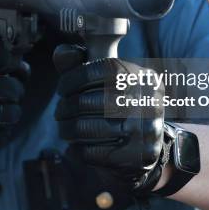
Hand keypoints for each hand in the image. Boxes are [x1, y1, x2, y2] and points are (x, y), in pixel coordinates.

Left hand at [53, 45, 164, 194]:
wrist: (148, 148)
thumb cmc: (120, 106)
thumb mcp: (107, 81)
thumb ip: (81, 64)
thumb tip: (61, 53)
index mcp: (143, 77)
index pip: (101, 69)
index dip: (73, 78)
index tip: (62, 89)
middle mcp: (149, 100)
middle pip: (88, 101)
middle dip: (65, 107)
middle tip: (59, 112)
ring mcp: (146, 130)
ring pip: (85, 128)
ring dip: (67, 129)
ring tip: (64, 128)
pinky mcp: (138, 156)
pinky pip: (92, 152)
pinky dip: (78, 149)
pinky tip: (77, 146)